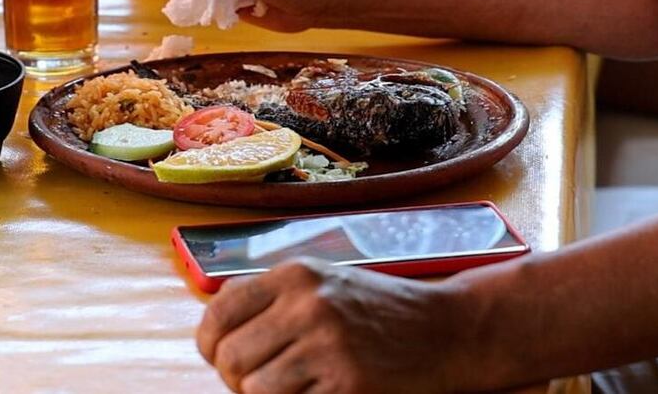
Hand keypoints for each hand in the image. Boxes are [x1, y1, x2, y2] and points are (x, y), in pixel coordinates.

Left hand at [196, 258, 469, 393]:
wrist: (447, 330)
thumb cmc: (379, 310)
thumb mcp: (324, 281)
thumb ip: (270, 296)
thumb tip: (214, 323)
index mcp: (295, 275)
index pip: (217, 313)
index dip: (210, 344)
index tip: (221, 357)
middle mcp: (307, 305)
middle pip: (229, 358)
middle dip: (238, 378)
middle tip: (265, 379)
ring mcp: (328, 345)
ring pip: (252, 389)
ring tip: (293, 387)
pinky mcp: (347, 384)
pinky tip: (321, 391)